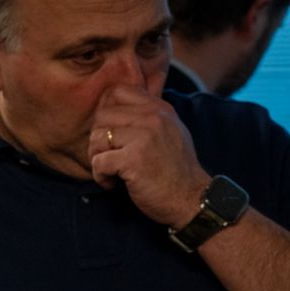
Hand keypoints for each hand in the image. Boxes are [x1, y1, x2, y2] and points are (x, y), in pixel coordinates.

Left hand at [89, 85, 210, 226]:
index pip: (118, 91)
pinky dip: (100, 176)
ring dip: (98, 158)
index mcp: (160, 109)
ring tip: (113, 171)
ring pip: (97, 138)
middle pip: (101, 116)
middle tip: (110, 158)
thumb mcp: (169, 131)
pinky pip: (98, 161)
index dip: (106, 111)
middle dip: (99, 140)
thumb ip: (148, 115)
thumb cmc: (174, 169)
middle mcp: (154, 118)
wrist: (193, 199)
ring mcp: (144, 137)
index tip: (112, 133)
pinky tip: (114, 183)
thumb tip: (113, 99)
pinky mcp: (134, 159)